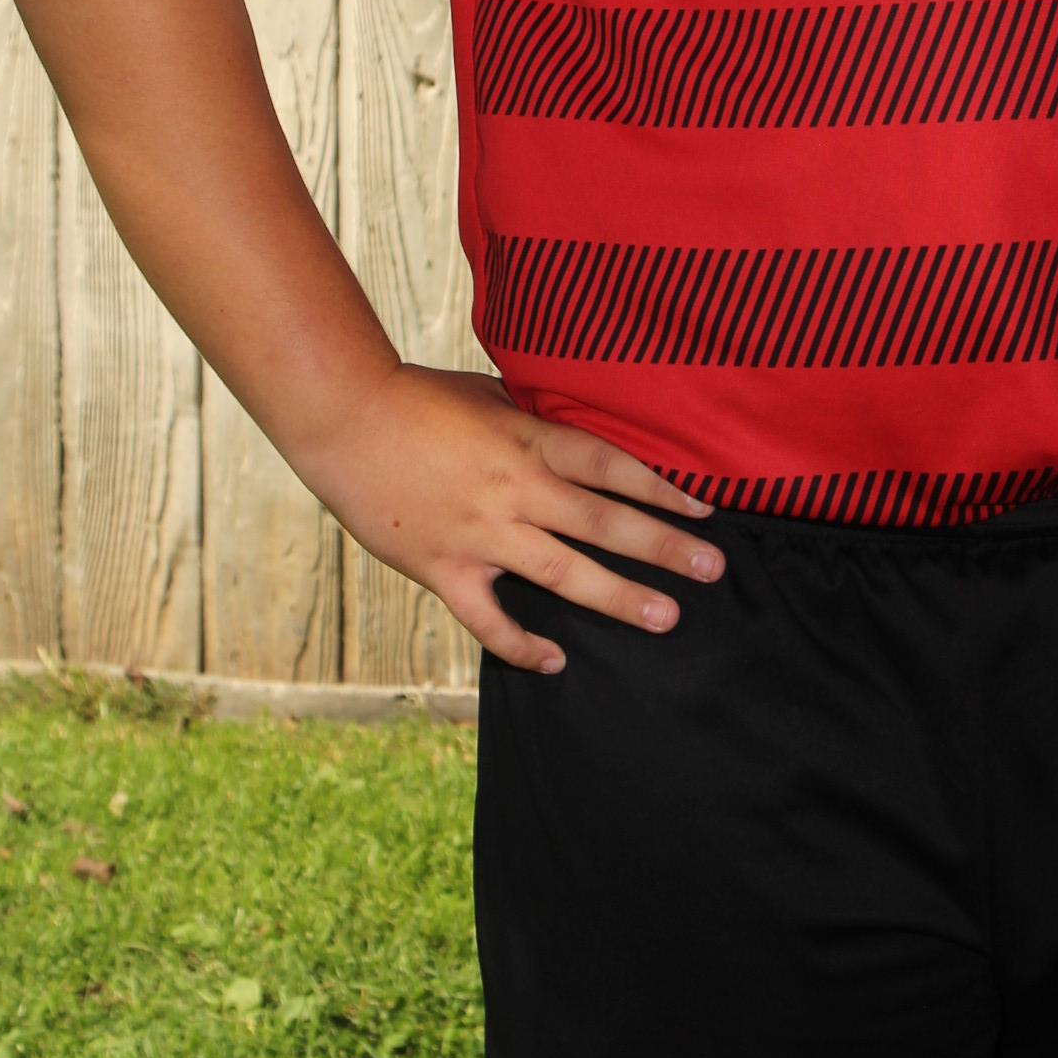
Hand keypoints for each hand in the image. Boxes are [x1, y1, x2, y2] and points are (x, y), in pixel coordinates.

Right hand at [294, 361, 722, 674]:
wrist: (344, 418)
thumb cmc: (416, 397)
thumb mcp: (489, 396)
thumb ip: (533, 423)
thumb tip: (574, 434)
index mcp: (529, 441)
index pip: (612, 467)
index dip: (663, 489)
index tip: (704, 510)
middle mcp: (515, 489)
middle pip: (603, 522)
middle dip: (663, 547)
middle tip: (712, 570)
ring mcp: (481, 533)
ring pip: (562, 572)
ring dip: (617, 597)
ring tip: (666, 618)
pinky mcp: (443, 567)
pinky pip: (489, 618)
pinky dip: (521, 644)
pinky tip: (555, 662)